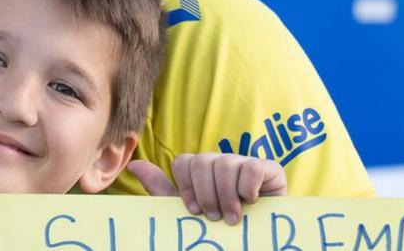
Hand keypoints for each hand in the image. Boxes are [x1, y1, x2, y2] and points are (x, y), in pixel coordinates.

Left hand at [129, 153, 286, 224]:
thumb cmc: (218, 230)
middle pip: (202, 161)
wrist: (252, 244)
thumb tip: (134, 164)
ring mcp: (245, 164)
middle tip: (214, 217)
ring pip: (225, 164)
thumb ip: (161, 188)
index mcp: (201, 170)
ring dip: (226, 196)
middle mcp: (222, 163)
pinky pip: (252, 166)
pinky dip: (248, 187)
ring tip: (232, 218)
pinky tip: (251, 202)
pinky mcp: (270, 170)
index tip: (194, 212)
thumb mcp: (187, 211)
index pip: (184, 161)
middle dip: (205, 193)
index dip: (186, 187)